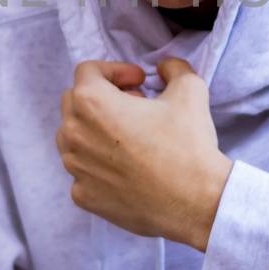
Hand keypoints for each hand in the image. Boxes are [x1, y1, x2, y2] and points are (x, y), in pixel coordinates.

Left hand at [55, 57, 232, 250]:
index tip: (138, 82)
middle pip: (74, 102)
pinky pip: (83, 171)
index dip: (116, 70)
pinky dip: (99, 165)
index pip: (88, 71)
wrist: (194, 202)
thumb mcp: (190, 90)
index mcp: (91, 101)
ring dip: (96, 130)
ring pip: (73, 138)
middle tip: (134, 105)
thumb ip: (173, 68)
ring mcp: (75, 168)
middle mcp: (74, 133)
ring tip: (129, 137)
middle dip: (102, 97)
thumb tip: (165, 68)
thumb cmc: (188, 145)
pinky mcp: (83, 196)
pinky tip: (127, 168)